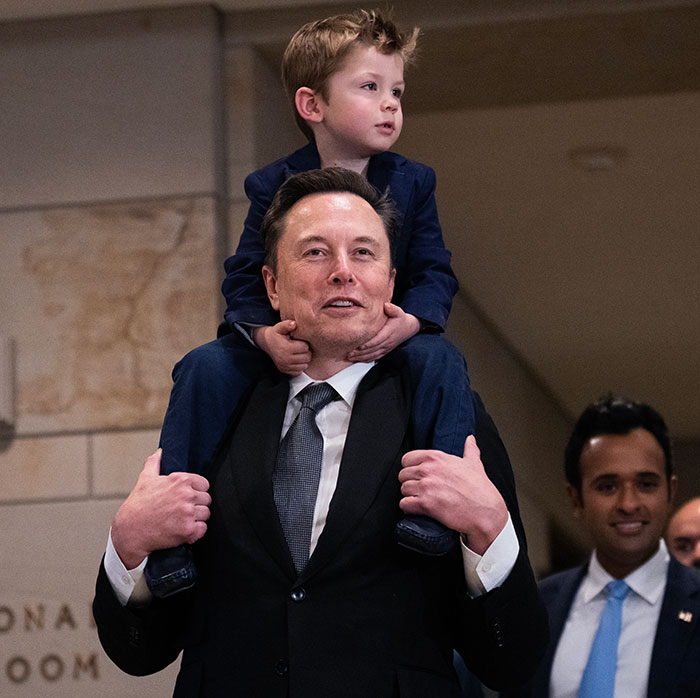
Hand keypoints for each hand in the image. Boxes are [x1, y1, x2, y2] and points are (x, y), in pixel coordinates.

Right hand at [111, 449, 210, 568]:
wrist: (130, 530)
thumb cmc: (138, 505)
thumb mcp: (145, 479)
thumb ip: (154, 463)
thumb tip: (160, 452)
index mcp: (180, 480)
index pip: (204, 484)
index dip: (196, 492)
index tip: (186, 498)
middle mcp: (186, 495)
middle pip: (207, 499)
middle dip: (197, 505)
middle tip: (182, 511)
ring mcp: (188, 512)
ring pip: (206, 514)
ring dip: (196, 519)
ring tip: (180, 520)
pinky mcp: (188, 530)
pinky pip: (202, 529)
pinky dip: (195, 532)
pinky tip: (182, 530)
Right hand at [253, 321, 311, 374]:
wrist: (267, 343)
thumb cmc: (275, 334)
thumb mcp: (279, 327)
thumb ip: (287, 324)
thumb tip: (294, 324)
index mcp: (285, 348)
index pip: (305, 348)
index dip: (304, 343)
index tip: (299, 341)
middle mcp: (285, 360)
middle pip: (307, 357)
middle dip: (306, 351)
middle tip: (300, 347)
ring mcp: (285, 367)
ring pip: (305, 365)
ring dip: (304, 359)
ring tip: (298, 352)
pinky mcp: (285, 371)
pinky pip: (299, 371)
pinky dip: (300, 365)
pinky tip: (295, 359)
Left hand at [346, 304, 419, 361]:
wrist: (408, 329)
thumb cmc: (400, 320)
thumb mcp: (398, 312)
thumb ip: (393, 309)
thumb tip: (386, 305)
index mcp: (389, 332)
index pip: (378, 339)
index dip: (368, 344)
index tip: (359, 346)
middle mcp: (387, 342)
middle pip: (373, 349)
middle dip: (361, 352)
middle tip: (349, 353)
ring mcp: (386, 348)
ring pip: (373, 355)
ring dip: (361, 357)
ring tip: (350, 357)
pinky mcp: (384, 351)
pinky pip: (375, 357)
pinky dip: (366, 360)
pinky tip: (357, 360)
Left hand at [398, 436, 507, 554]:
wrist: (485, 511)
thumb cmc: (480, 489)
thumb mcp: (474, 464)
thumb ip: (469, 450)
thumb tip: (470, 439)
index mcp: (436, 457)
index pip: (407, 459)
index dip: (411, 468)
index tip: (418, 475)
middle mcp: (428, 470)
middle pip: (403, 475)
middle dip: (410, 483)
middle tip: (421, 490)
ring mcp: (426, 486)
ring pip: (403, 489)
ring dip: (410, 496)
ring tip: (422, 499)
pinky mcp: (425, 504)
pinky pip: (404, 504)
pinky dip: (409, 508)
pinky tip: (419, 509)